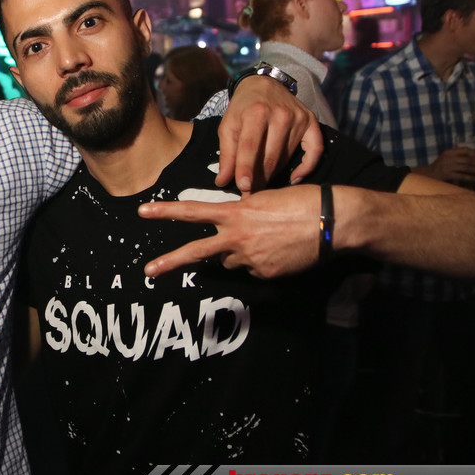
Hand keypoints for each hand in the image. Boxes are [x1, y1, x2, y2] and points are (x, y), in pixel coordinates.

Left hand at [138, 186, 323, 278]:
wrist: (331, 222)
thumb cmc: (300, 202)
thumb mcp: (263, 200)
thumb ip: (241, 215)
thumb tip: (232, 232)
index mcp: (235, 213)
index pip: (193, 211)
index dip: (166, 211)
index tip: (143, 212)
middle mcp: (237, 238)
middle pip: (197, 252)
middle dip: (170, 262)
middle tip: (147, 271)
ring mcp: (250, 259)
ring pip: (231, 261)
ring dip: (239, 253)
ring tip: (267, 239)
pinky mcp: (265, 274)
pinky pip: (254, 270)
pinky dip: (262, 262)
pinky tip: (280, 250)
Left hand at [216, 76, 323, 195]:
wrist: (264, 85)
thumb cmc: (243, 108)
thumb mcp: (228, 126)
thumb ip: (226, 154)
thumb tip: (222, 181)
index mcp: (255, 113)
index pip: (250, 146)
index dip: (246, 168)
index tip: (244, 187)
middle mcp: (280, 114)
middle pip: (271, 156)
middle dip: (259, 178)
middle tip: (250, 194)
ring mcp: (298, 118)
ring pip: (287, 157)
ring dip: (274, 173)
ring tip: (262, 183)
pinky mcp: (311, 121)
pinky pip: (315, 150)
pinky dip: (307, 167)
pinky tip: (294, 178)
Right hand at [415, 146, 474, 183]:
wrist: (428, 173)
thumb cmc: (439, 165)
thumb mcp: (446, 156)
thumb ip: (456, 154)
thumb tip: (472, 153)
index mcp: (449, 152)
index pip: (465, 150)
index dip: (474, 153)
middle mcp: (449, 158)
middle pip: (467, 159)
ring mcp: (449, 166)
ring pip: (466, 167)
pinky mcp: (449, 174)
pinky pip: (463, 175)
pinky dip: (471, 177)